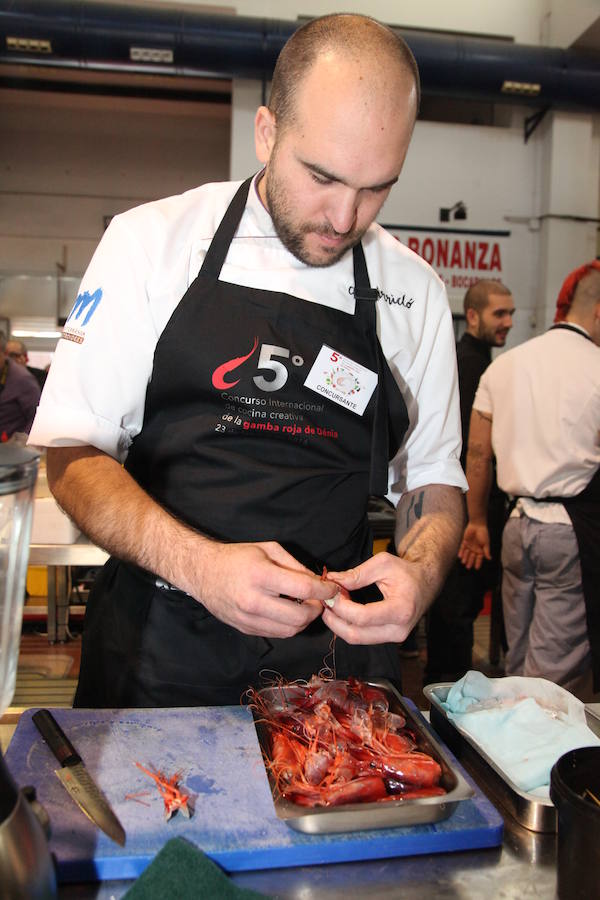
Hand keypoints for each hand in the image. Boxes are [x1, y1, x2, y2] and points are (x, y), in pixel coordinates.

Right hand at [186, 540, 336, 637]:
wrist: (203, 572)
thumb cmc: (237, 557)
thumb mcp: (269, 549)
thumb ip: (295, 566)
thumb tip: (319, 582)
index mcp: (260, 575)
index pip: (303, 589)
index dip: (324, 591)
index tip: (333, 589)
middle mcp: (253, 600)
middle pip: (299, 616)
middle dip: (317, 609)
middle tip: (320, 600)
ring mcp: (247, 618)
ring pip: (290, 630)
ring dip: (304, 620)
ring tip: (305, 606)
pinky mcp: (245, 629)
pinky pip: (276, 634)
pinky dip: (289, 625)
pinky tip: (288, 612)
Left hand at [320, 552, 425, 644]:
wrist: (426, 583)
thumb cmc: (407, 572)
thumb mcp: (383, 564)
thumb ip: (356, 574)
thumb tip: (332, 580)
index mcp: (401, 610)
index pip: (362, 617)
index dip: (341, 607)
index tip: (330, 593)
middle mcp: (398, 630)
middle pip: (356, 635)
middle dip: (334, 619)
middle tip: (325, 601)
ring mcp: (394, 637)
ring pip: (356, 639)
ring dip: (338, 623)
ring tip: (332, 604)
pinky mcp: (388, 638)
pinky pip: (362, 636)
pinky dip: (347, 625)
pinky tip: (342, 609)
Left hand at [458, 523, 490, 569]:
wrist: (477, 525)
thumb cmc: (483, 533)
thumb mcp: (486, 543)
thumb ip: (486, 551)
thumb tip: (489, 558)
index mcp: (481, 549)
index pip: (479, 558)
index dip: (478, 563)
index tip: (476, 568)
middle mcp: (475, 548)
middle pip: (472, 557)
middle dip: (470, 562)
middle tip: (468, 567)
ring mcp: (469, 545)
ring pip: (467, 553)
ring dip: (465, 558)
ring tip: (463, 562)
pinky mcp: (465, 541)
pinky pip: (462, 548)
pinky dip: (461, 552)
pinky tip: (459, 556)